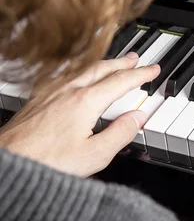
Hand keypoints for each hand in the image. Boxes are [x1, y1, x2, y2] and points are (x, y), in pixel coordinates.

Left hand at [0, 52, 158, 176]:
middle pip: (102, 69)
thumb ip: (121, 134)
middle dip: (123, 62)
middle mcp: (68, 91)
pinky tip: (79, 78)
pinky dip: (83, 71)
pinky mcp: (38, 99)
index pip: (121, 81)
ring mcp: (51, 93)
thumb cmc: (45, 161)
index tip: (153, 70)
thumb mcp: (94, 155)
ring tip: (114, 64)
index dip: (141, 74)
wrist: (7, 162)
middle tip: (136, 59)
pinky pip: (67, 75)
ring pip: (84, 70)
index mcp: (86, 101)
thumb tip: (138, 118)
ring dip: (104, 64)